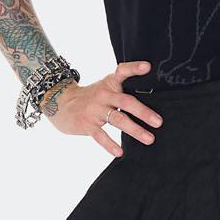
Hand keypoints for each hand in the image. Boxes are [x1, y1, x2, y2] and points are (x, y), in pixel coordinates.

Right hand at [40, 60, 163, 157]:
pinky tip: (120, 152)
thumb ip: (123, 91)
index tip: (148, 67)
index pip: (122, 71)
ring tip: (149, 139)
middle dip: (143, 112)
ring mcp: (95, 110)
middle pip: (125, 101)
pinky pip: (100, 135)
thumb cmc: (92, 98)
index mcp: (110, 83)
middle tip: (159, 122)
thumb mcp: (105, 88)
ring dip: (135, 130)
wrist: (61, 104)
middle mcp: (103, 95)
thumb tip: (151, 103)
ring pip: (117, 119)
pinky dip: (110, 145)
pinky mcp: (87, 124)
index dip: (134, 68)